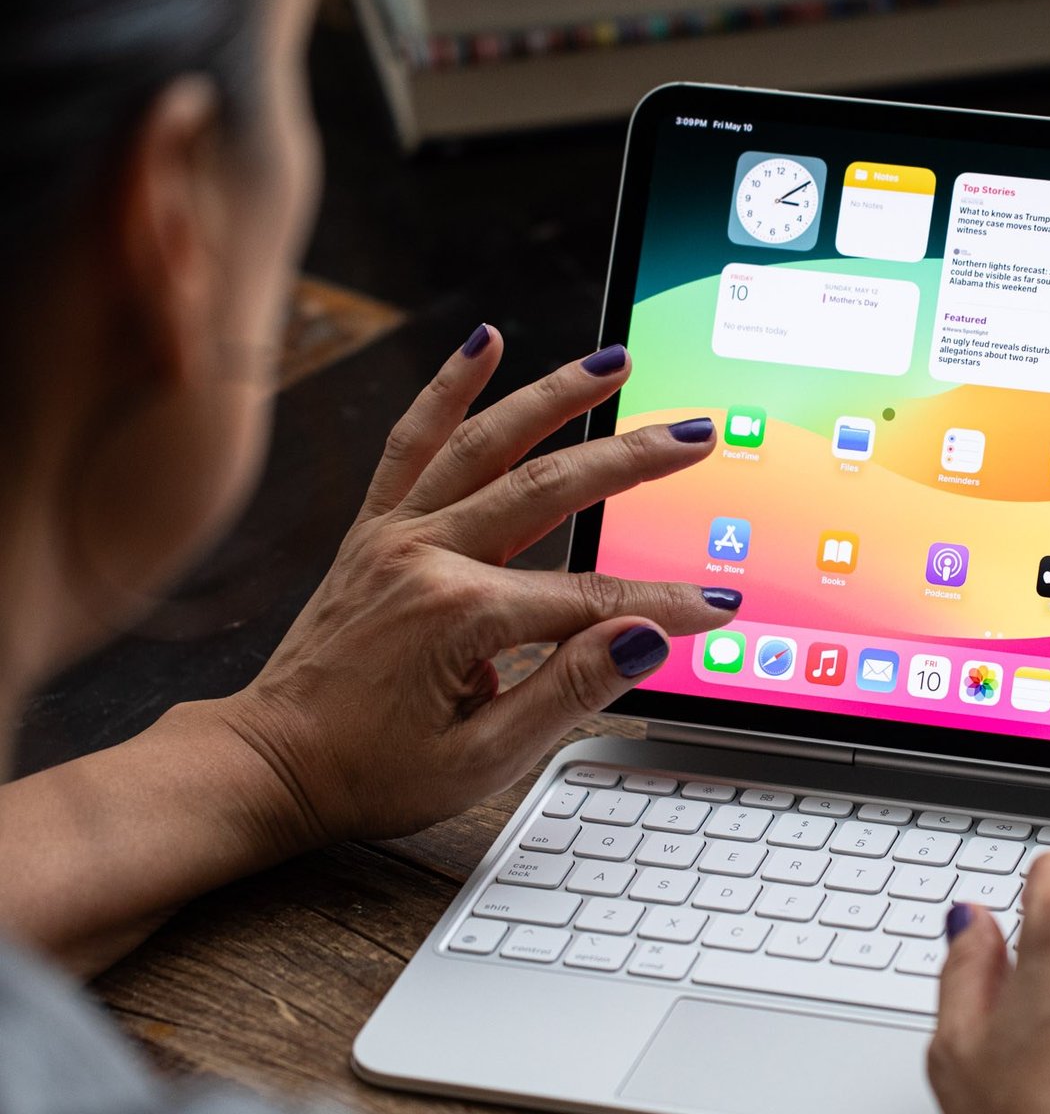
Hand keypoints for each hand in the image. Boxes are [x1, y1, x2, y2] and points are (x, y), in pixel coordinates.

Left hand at [216, 328, 731, 846]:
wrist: (268, 764)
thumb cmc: (369, 771)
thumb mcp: (482, 759)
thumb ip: (569, 691)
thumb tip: (640, 637)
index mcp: (459, 614)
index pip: (590, 600)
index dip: (662, 604)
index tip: (716, 604)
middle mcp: (425, 555)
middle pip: (551, 489)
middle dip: (633, 459)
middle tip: (695, 433)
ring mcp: (395, 533)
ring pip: (488, 443)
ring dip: (556, 396)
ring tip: (615, 361)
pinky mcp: (373, 529)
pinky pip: (411, 442)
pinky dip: (447, 390)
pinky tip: (483, 342)